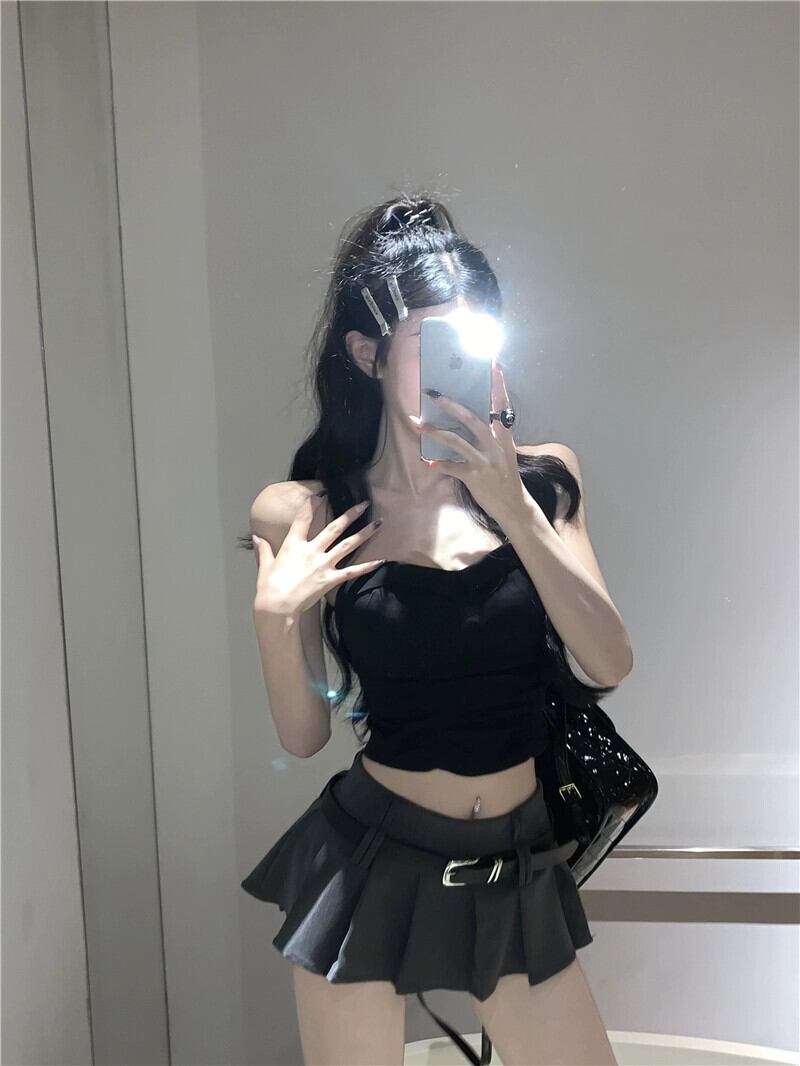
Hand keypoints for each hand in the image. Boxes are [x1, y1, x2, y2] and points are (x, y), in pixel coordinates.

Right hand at [252, 494, 384, 617]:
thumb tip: (256, 537)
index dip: (312, 505)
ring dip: (364, 533)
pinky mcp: (331, 579)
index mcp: (293, 545)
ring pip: (348, 545)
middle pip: (334, 528)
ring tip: (378, 524)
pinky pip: (353, 571)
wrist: (277, 606)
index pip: (303, 519)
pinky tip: (381, 560)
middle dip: (350, 514)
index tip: (322, 493)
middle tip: (364, 503)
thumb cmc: (268, 587)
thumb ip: (263, 549)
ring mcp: (323, 564)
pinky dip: (367, 566)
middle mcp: (312, 551)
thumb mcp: (264, 565)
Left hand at [408, 360, 523, 519]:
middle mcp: (495, 446)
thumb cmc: (505, 475)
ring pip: (457, 441)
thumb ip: (492, 434)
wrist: (513, 505)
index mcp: (504, 436)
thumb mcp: (504, 451)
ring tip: (417, 423)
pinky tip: (427, 460)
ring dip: (435, 431)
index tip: (492, 363)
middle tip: (432, 393)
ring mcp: (485, 461)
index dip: (498, 384)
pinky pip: (452, 467)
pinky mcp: (474, 477)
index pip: (502, 405)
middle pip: (472, 419)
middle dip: (450, 405)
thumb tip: (470, 416)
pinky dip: (439, 463)